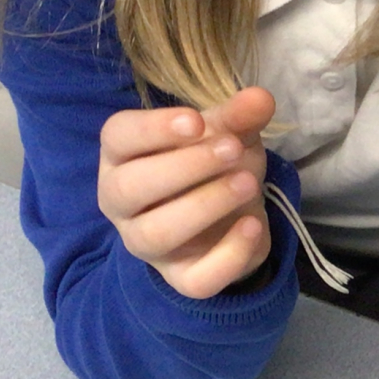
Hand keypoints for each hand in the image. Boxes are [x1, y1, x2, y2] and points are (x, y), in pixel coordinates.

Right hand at [96, 87, 275, 298]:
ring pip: (154, 235)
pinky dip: (228, 254)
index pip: (118, 138)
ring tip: (248, 182)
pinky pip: (195, 280)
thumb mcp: (228, 134)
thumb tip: (260, 98)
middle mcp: (122, 202)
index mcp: (122, 156)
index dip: (153, 129)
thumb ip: (238, 118)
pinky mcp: (181, 277)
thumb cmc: (213, 164)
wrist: (232, 216)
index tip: (196, 121)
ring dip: (203, 206)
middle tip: (232, 149)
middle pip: (129, 188)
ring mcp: (146, 244)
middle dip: (184, 167)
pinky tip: (253, 224)